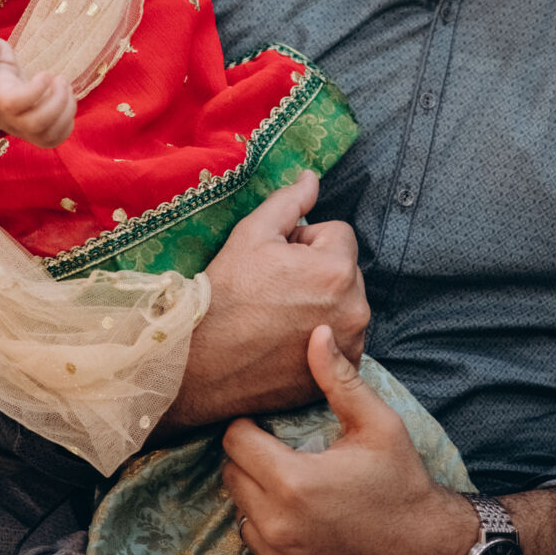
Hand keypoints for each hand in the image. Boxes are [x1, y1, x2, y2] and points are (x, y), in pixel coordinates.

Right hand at [0, 31, 76, 147]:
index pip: (12, 103)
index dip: (35, 90)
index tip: (45, 73)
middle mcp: (8, 117)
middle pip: (34, 124)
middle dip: (57, 102)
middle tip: (60, 80)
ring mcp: (20, 128)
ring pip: (47, 136)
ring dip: (66, 112)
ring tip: (65, 89)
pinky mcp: (32, 134)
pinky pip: (53, 140)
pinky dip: (67, 124)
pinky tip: (65, 102)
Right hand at [165, 173, 369, 427]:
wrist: (201, 365)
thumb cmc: (225, 294)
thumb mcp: (251, 233)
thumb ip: (289, 201)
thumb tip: (312, 177)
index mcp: (337, 270)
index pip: (338, 234)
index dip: (305, 241)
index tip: (277, 261)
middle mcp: (355, 310)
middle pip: (344, 270)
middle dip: (318, 271)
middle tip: (275, 288)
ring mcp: (348, 347)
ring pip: (343, 305)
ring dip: (321, 303)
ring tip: (278, 315)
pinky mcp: (335, 377)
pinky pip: (339, 340)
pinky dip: (320, 337)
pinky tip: (285, 341)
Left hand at [223, 325, 476, 554]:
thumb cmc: (403, 482)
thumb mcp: (377, 423)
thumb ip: (337, 378)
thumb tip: (316, 332)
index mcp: (292, 482)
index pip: (234, 440)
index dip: (250, 427)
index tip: (270, 428)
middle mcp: (278, 528)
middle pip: (232, 477)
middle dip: (252, 462)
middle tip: (285, 456)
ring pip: (243, 517)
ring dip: (259, 501)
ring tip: (296, 491)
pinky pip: (259, 554)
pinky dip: (273, 539)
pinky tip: (305, 526)